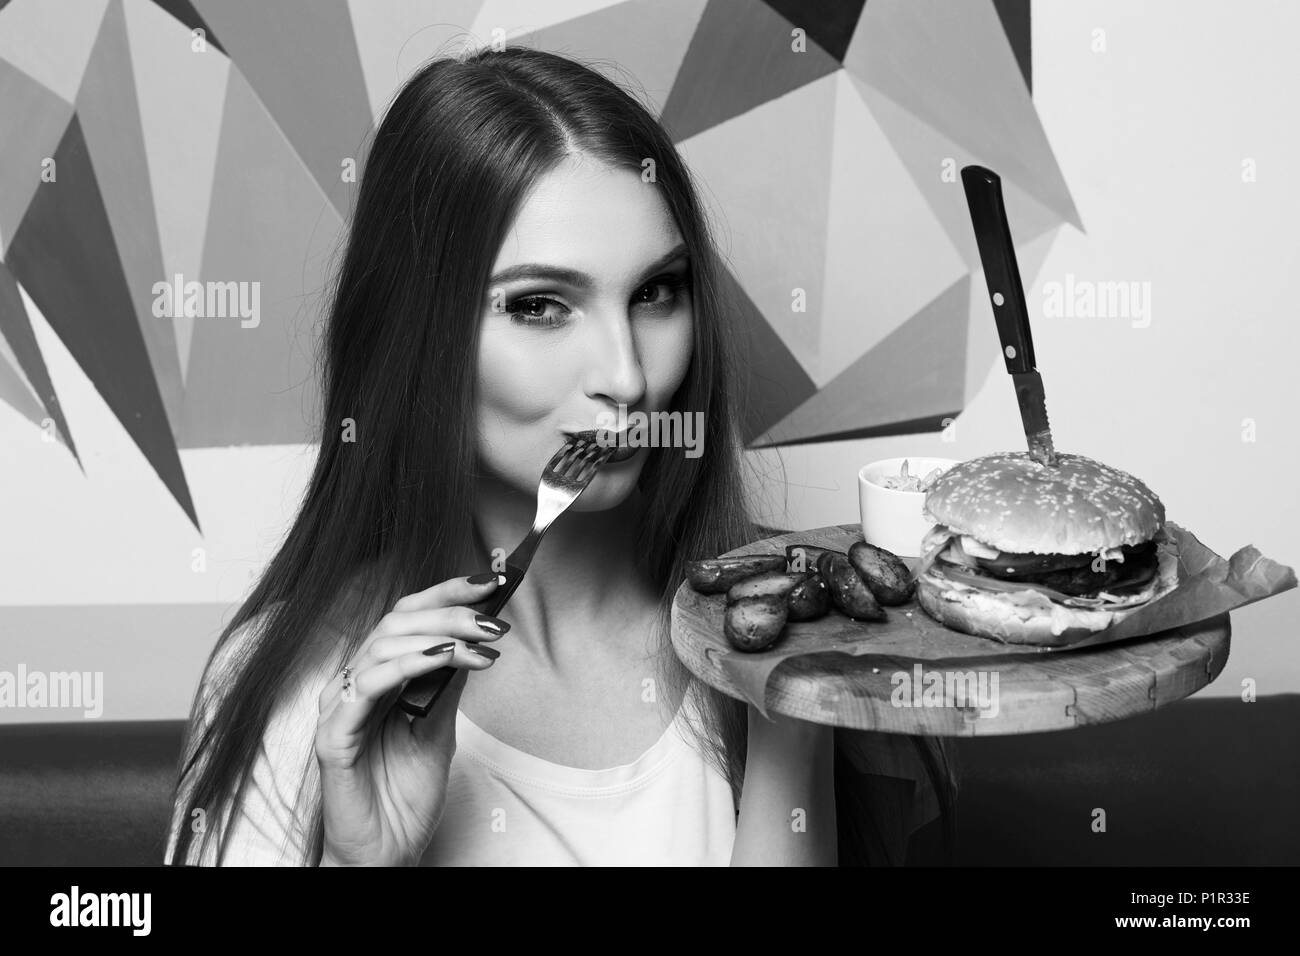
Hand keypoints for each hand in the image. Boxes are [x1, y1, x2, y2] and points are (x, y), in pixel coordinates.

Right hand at [315, 574, 506, 865]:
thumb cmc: (404, 794)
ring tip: (482, 643)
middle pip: (396, 623)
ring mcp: (340, 708)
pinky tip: (443, 660)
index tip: (491, 582)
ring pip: (382, 647)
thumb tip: (476, 635)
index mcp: (378, 676)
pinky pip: (365, 687)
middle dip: (451, 612)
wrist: (388, 851)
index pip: (407, 617)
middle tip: (494, 620)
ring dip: (439, 637)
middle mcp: (355, 684)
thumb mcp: (440, 727)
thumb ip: (447, 684)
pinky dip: (407, 666)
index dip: (446, 592)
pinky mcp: (334, 737)